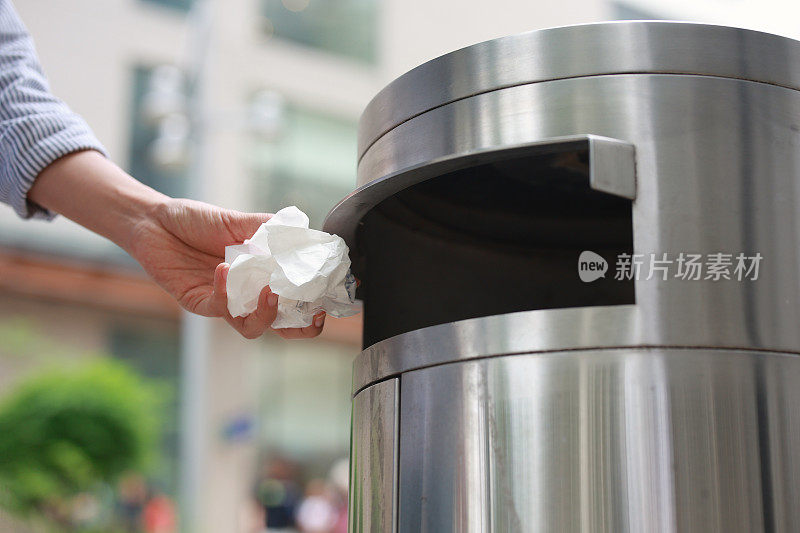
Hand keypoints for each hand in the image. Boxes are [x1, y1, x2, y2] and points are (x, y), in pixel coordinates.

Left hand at [130, 198, 325, 338]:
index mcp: (262, 275)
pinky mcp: (200, 303)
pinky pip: (219, 307)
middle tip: (313, 314)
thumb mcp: (236, 220)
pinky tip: (225, 267)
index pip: (295, 298)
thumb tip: (299, 232)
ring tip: (270, 291)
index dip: (315, 303)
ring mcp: (224, 302)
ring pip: (252, 326)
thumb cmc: (194, 221)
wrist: (153, 220)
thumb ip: (266, 228)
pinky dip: (226, 289)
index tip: (329, 296)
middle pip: (282, 326)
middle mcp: (247, 294)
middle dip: (301, 327)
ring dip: (266, 313)